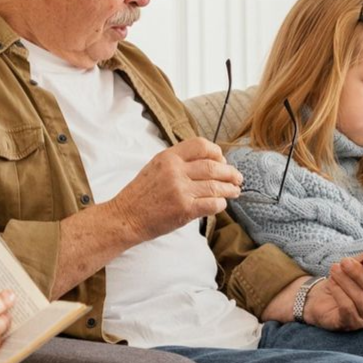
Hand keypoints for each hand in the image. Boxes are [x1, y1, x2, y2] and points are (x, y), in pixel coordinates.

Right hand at [109, 137, 241, 241]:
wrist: (125, 217)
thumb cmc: (141, 194)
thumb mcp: (156, 167)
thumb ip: (179, 162)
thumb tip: (210, 162)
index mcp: (168, 157)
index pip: (201, 145)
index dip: (217, 152)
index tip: (223, 160)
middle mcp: (175, 170)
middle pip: (213, 166)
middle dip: (230, 172)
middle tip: (237, 178)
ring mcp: (180, 190)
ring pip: (216, 186)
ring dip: (230, 189)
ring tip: (235, 191)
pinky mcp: (184, 209)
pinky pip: (212, 204)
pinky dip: (221, 204)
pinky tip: (221, 204)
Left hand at [303, 255, 362, 330]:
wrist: (322, 299)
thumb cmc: (344, 280)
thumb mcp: (357, 266)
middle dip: (360, 274)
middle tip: (345, 262)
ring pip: (361, 299)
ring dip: (346, 281)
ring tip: (334, 269)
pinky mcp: (352, 324)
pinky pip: (348, 308)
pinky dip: (339, 293)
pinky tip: (331, 283)